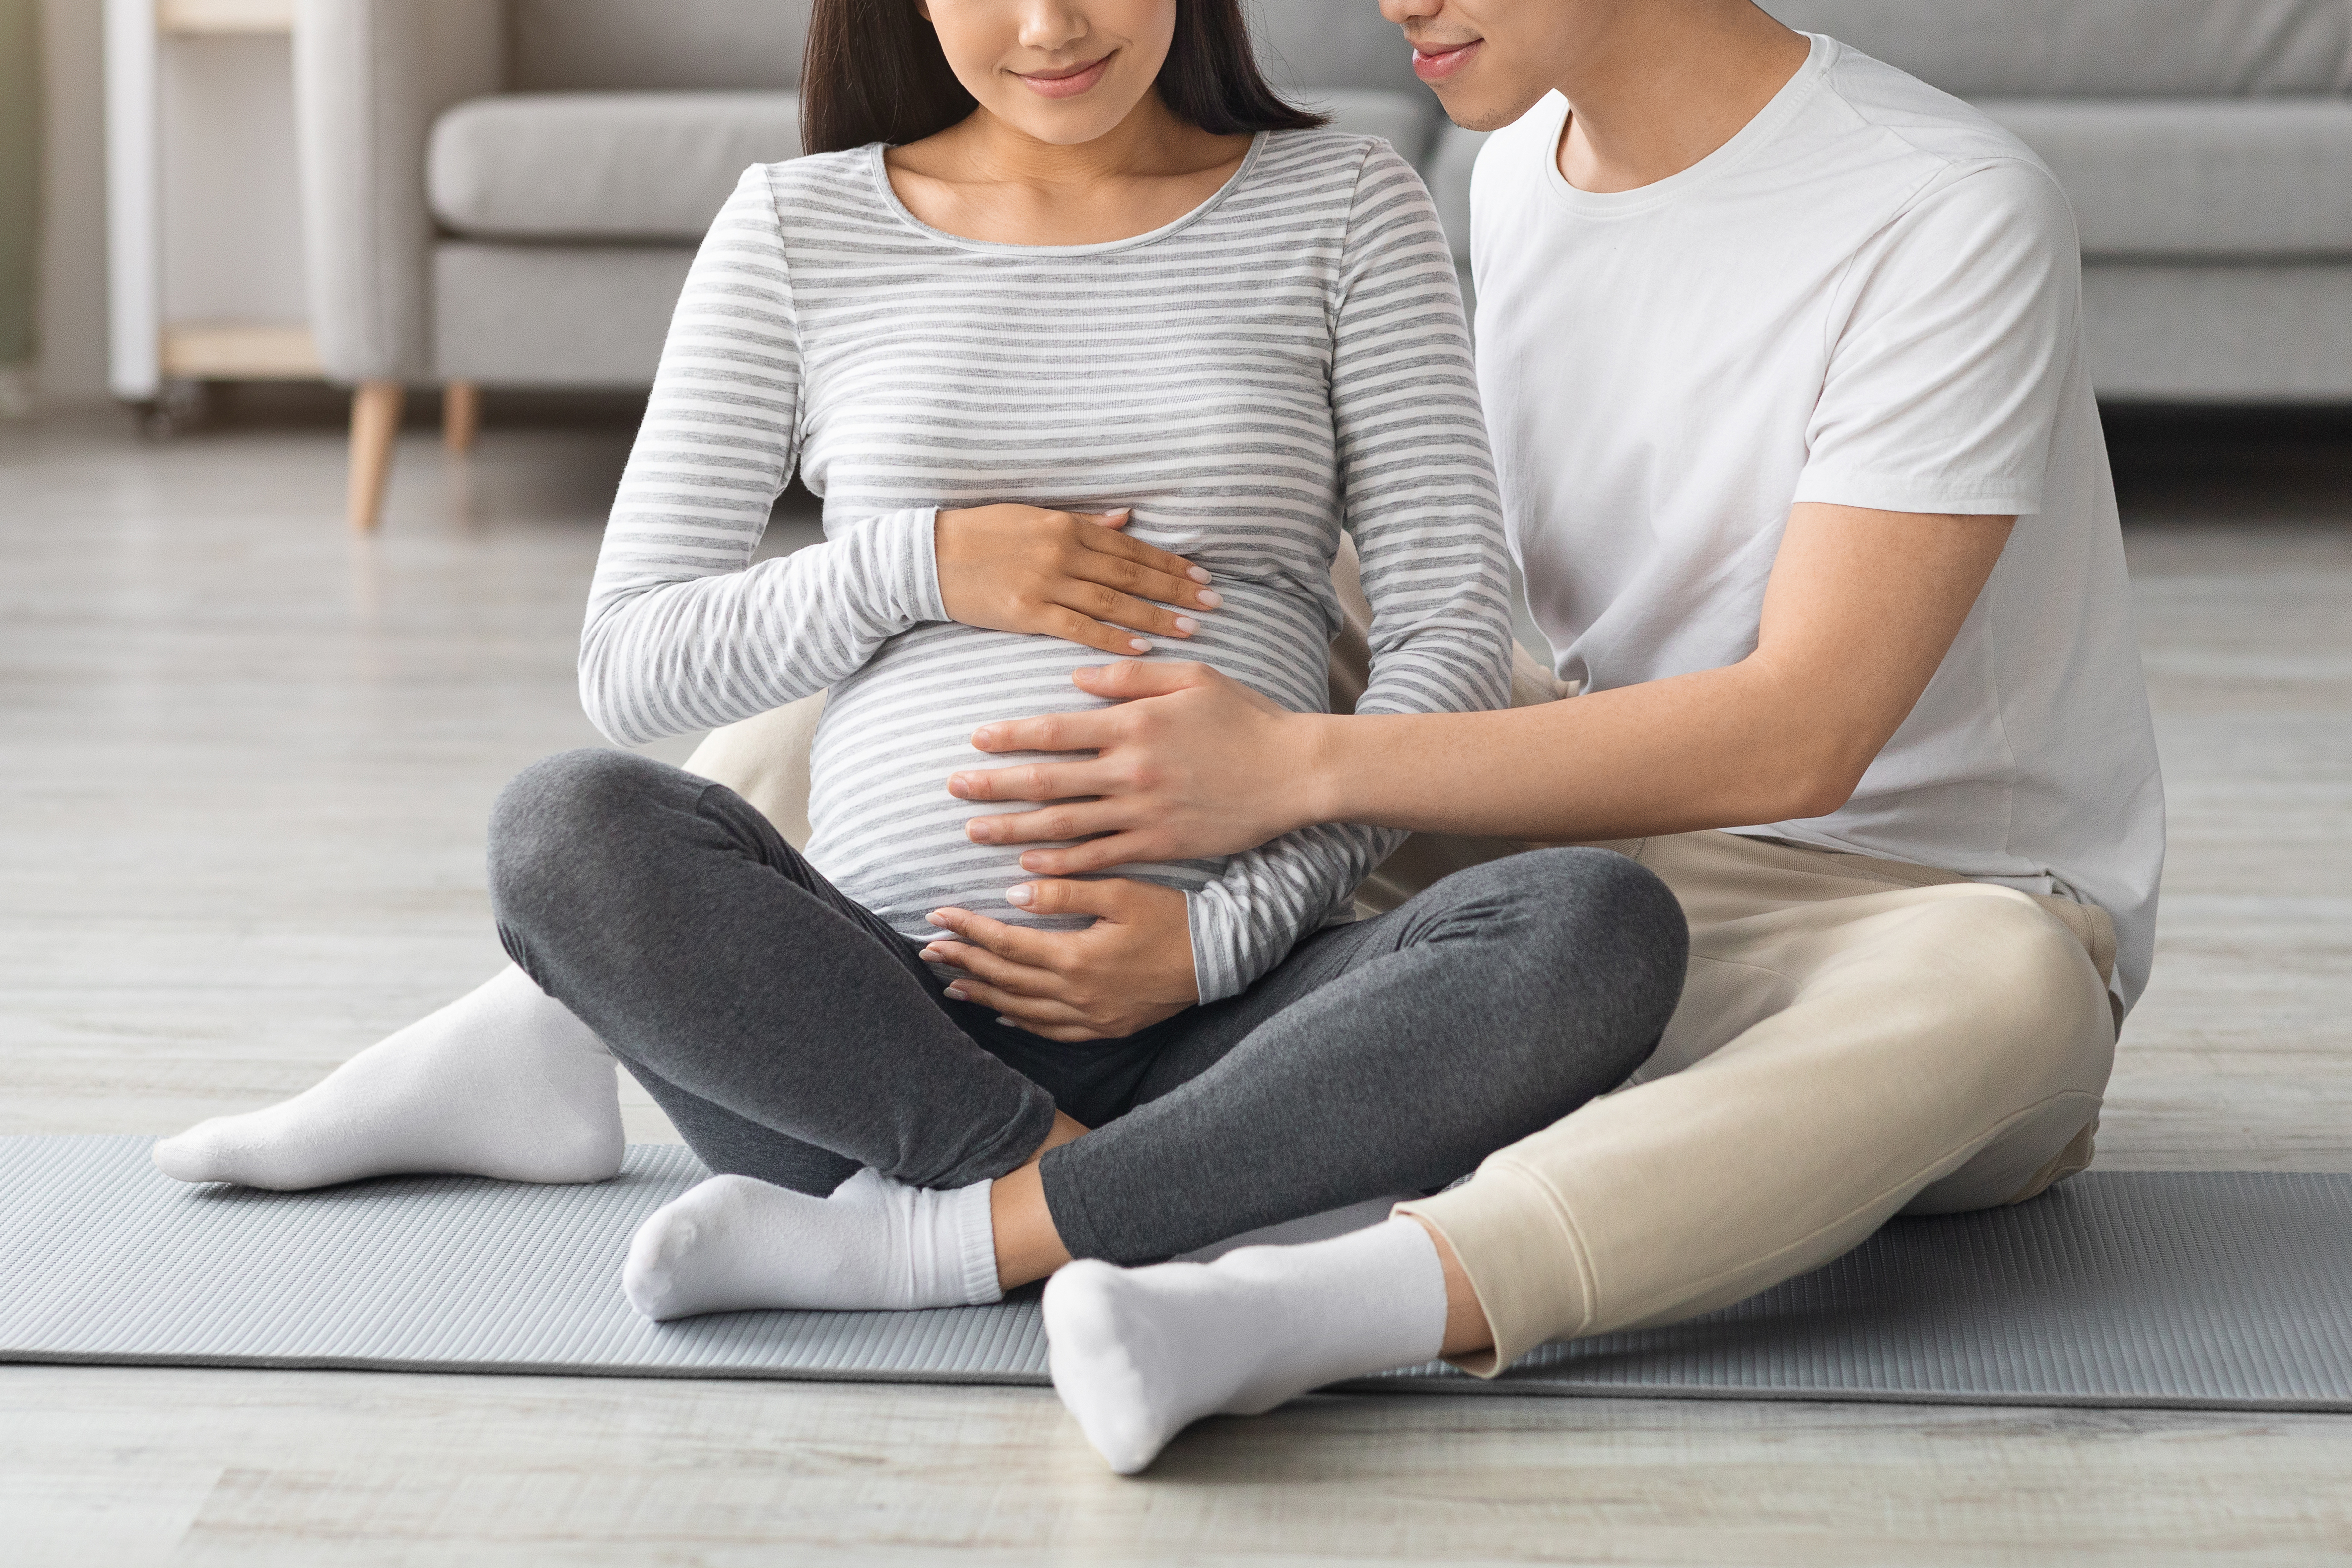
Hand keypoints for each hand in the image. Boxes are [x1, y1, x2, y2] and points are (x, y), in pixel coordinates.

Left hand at [920, 878, 1198, 1040]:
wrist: (1219, 958)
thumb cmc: (1173, 918)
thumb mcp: (1121, 892)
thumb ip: (1066, 891)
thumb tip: (1013, 894)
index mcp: (1076, 958)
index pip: (1005, 944)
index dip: (967, 929)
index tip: (937, 916)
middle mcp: (1076, 995)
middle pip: (1005, 980)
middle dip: (963, 963)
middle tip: (928, 949)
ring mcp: (1090, 1017)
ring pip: (1022, 1010)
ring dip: (982, 996)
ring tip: (949, 984)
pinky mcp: (1106, 1028)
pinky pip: (1052, 1031)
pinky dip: (1021, 1022)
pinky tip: (1001, 1015)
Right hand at [934, 505, 1221, 656]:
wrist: (927, 556)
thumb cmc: (980, 535)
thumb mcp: (1032, 516)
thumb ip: (1083, 521)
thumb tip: (1126, 518)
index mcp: (1066, 525)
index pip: (1131, 547)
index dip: (1169, 563)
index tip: (1201, 576)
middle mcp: (1062, 551)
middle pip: (1132, 573)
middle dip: (1176, 590)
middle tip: (1213, 605)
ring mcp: (1045, 582)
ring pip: (1114, 601)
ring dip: (1155, 616)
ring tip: (1190, 629)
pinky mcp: (1026, 611)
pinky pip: (1079, 628)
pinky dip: (1113, 638)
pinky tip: (1142, 647)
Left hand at [945, 660, 1317, 875]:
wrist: (1294, 772)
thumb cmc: (1244, 718)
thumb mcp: (1191, 677)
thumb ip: (1129, 678)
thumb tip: (1074, 681)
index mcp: (1133, 724)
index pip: (1054, 730)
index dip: (1009, 738)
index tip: (974, 742)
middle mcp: (1130, 770)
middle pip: (1046, 781)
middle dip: (993, 786)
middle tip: (951, 789)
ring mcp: (1143, 812)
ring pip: (1063, 825)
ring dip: (1012, 829)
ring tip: (973, 831)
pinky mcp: (1160, 845)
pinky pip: (1098, 857)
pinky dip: (1060, 863)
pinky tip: (1026, 865)